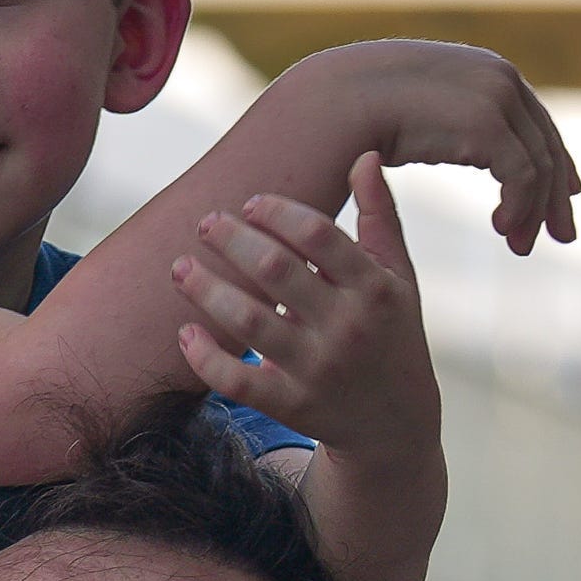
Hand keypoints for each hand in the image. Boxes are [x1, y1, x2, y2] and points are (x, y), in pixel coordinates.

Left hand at [172, 154, 439, 462]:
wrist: (396, 425)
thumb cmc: (393, 336)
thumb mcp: (400, 277)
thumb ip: (381, 218)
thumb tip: (364, 156)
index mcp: (374, 288)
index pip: (317, 234)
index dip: (277, 211)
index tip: (250, 204)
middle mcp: (347, 328)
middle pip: (275, 270)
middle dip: (231, 239)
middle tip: (205, 223)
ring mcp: (317, 370)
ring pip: (248, 322)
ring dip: (206, 290)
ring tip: (179, 267)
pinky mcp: (292, 406)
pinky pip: (237, 381)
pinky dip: (205, 357)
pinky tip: (186, 331)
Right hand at [294, 40, 579, 253]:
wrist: (328, 107)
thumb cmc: (356, 115)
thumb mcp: (415, 111)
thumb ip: (446, 122)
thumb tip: (458, 136)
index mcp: (483, 69)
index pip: (535, 119)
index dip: (554, 161)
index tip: (564, 198)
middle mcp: (497, 75)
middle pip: (546, 142)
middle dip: (555, 196)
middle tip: (561, 238)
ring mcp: (496, 95)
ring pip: (539, 164)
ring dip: (535, 212)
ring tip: (520, 247)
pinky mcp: (487, 123)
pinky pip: (522, 176)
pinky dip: (519, 208)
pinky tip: (501, 230)